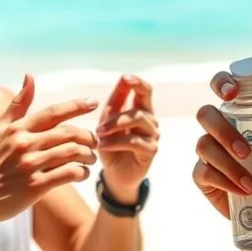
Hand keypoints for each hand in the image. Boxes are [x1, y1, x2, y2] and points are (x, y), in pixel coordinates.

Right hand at [0, 74, 99, 223]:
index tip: (94, 102)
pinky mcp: (35, 186)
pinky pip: (68, 173)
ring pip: (72, 153)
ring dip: (88, 156)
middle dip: (89, 137)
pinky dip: (81, 173)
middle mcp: (24, 144)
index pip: (53, 112)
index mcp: (17, 128)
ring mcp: (30, 165)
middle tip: (96, 142)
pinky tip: (82, 174)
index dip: (76, 105)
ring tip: (91, 159)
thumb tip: (30, 76)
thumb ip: (17, 105)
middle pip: (69, 133)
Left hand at [95, 74, 159, 202]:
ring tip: (98, 135)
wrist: (114, 173)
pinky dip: (115, 142)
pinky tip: (102, 146)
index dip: (138, 82)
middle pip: (140, 107)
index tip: (125, 77)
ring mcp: (153, 135)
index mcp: (141, 109)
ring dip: (115, 127)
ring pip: (138, 120)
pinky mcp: (151, 151)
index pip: (145, 91)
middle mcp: (151, 120)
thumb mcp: (108, 121)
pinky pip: (135, 141)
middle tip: (98, 126)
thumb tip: (122, 78)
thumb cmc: (111, 144)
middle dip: (117, 115)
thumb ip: (115, 102)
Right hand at [192, 71, 251, 218]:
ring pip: (204, 144)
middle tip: (246, 152)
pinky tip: (243, 191)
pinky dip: (225, 182)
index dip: (222, 82)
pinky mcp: (202, 175)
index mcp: (240, 114)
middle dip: (223, 131)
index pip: (222, 86)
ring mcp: (208, 151)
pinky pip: (204, 173)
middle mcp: (219, 128)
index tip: (232, 94)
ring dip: (228, 165)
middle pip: (205, 114)